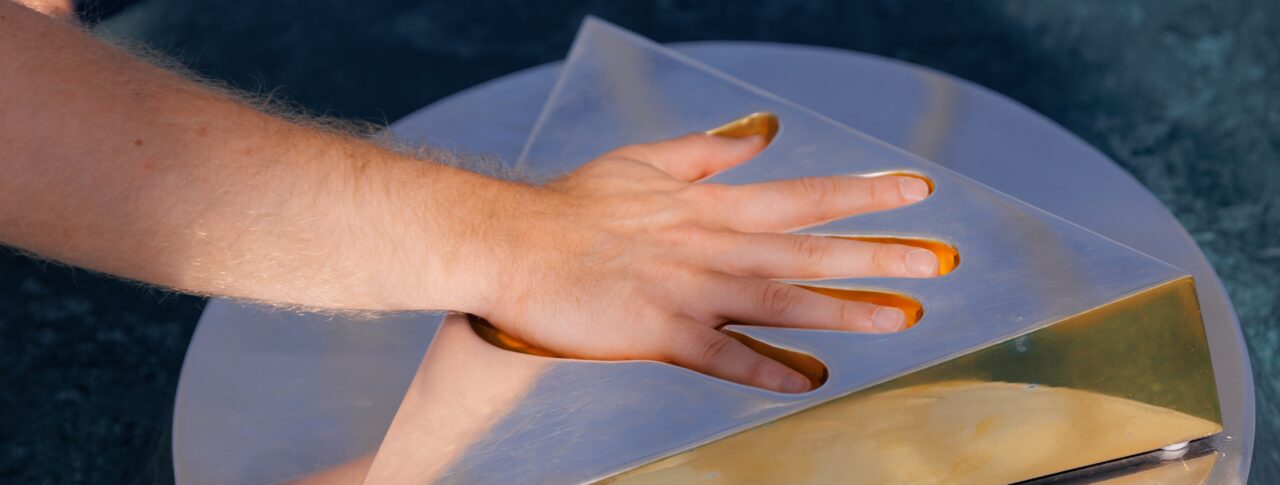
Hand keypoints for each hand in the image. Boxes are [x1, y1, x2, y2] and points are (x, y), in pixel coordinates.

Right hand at [460, 132, 937, 392]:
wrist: (511, 243)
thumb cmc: (574, 205)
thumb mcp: (645, 160)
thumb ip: (710, 150)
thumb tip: (765, 132)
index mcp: (708, 203)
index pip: (801, 194)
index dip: (862, 193)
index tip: (916, 192)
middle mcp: (708, 242)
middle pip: (805, 247)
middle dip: (876, 252)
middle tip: (939, 261)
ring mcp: (685, 287)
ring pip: (777, 298)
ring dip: (842, 308)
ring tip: (902, 318)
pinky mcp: (656, 330)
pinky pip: (720, 353)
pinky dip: (764, 367)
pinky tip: (808, 379)